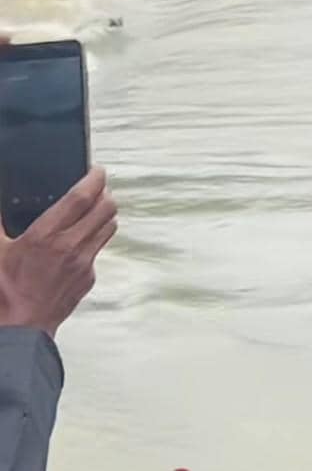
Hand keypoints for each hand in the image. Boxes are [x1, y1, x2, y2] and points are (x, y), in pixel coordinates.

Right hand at [0, 167, 117, 336]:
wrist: (17, 332)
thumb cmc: (3, 292)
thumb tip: (3, 202)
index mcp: (45, 236)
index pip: (82, 197)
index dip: (94, 179)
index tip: (97, 170)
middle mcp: (70, 247)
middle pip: (106, 208)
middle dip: (105, 193)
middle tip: (96, 189)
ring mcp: (83, 264)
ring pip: (109, 227)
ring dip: (104, 214)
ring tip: (92, 211)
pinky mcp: (88, 278)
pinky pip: (98, 251)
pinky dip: (93, 240)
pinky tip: (77, 242)